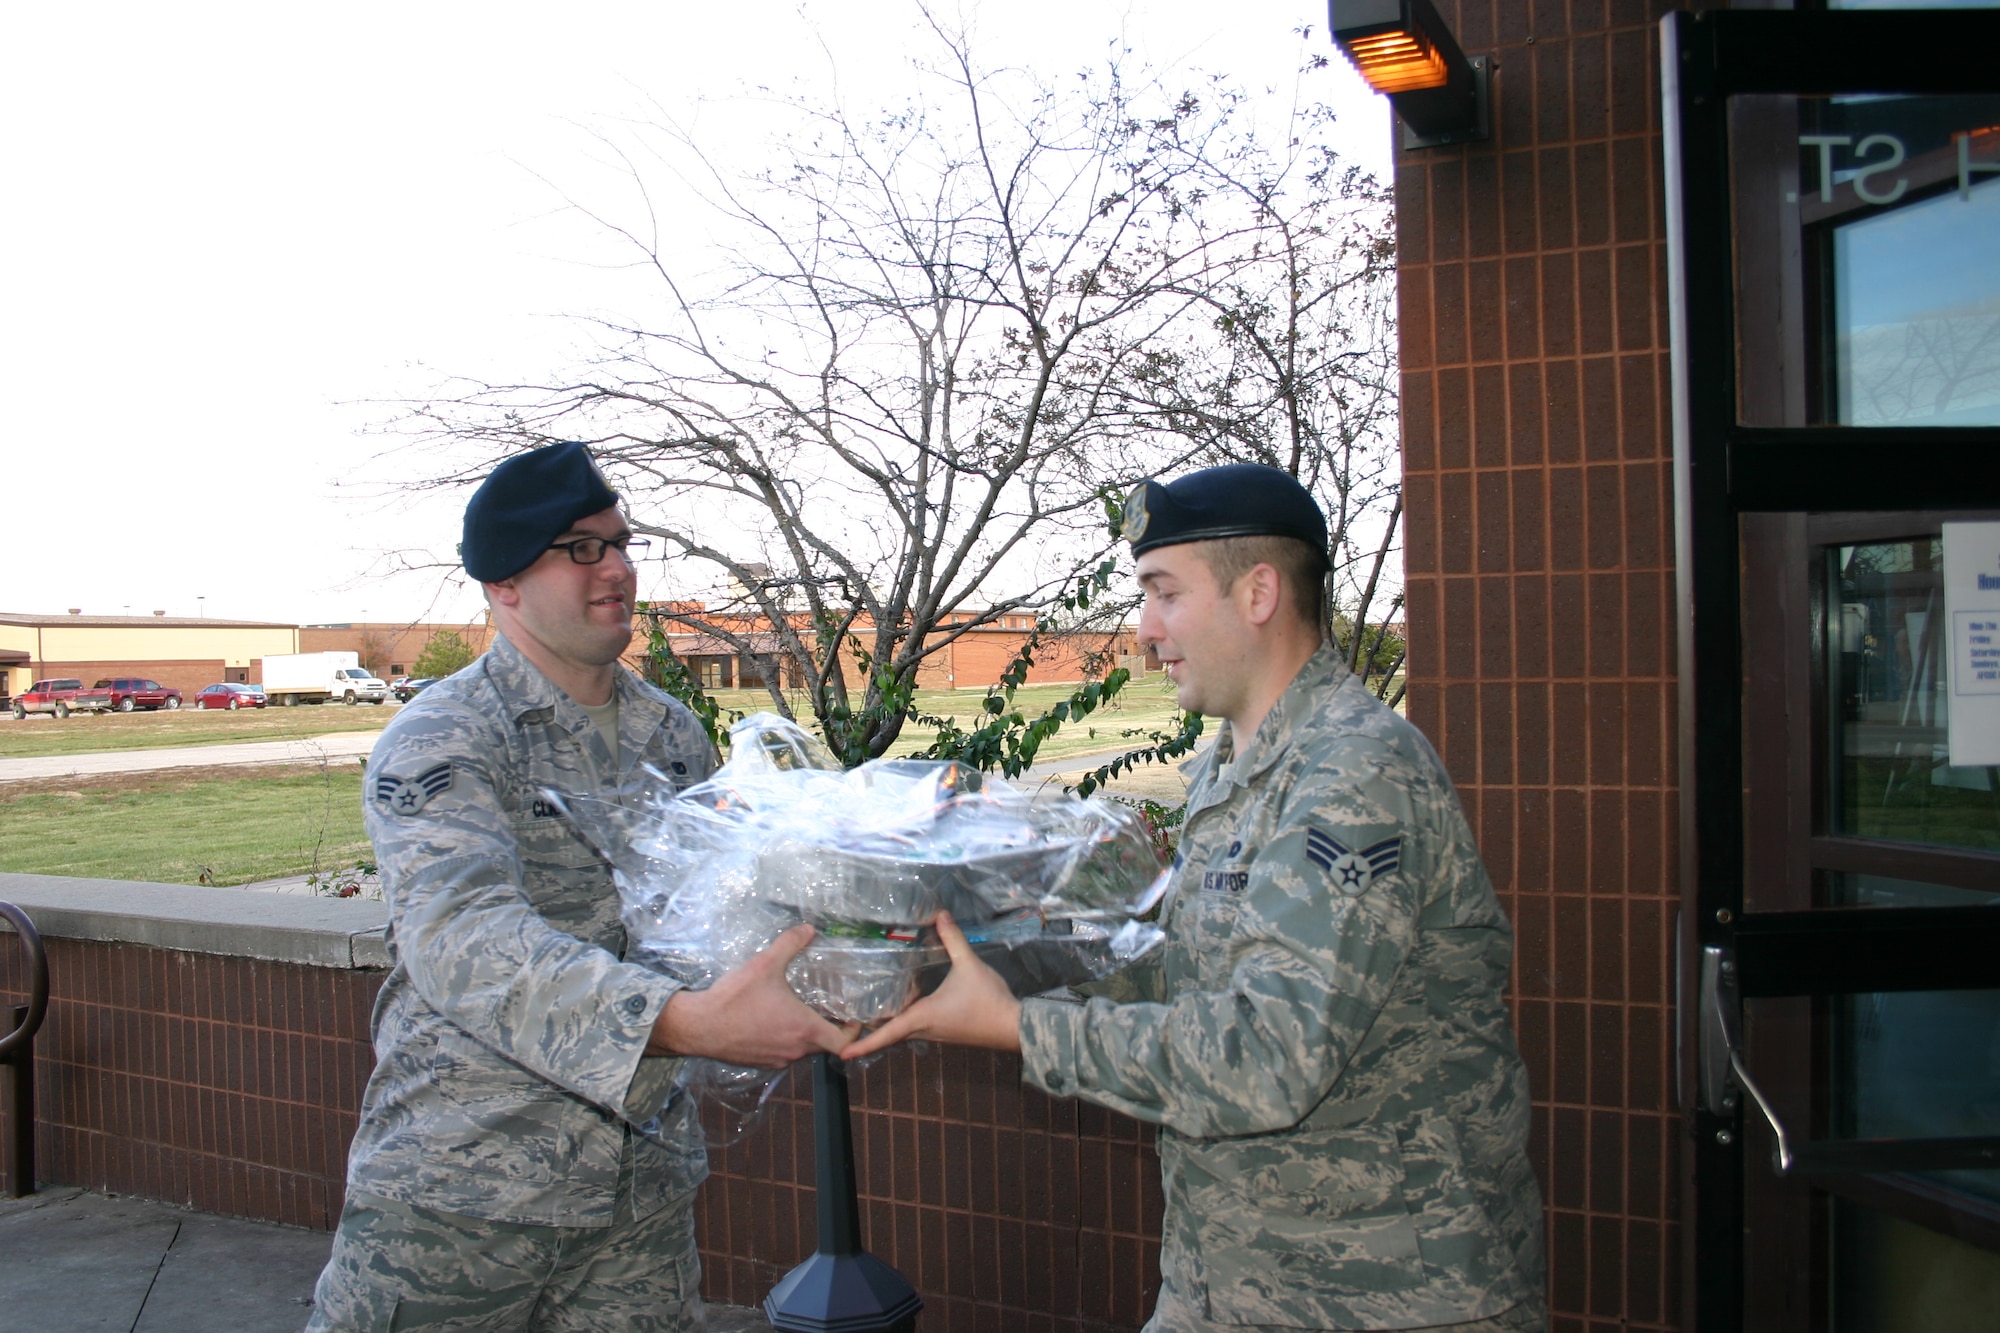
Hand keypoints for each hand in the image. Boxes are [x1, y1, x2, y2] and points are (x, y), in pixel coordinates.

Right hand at [649, 923, 858, 1066]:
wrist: (698, 1027)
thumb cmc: (734, 999)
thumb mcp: (764, 964)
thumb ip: (789, 944)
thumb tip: (809, 929)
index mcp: (804, 1029)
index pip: (843, 1043)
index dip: (853, 1032)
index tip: (852, 1018)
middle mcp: (794, 1051)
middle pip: (824, 1046)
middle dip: (829, 1029)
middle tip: (828, 1009)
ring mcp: (776, 1060)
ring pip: (802, 1051)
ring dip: (805, 1035)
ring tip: (800, 1012)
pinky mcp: (759, 1063)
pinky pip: (782, 1054)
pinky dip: (784, 1041)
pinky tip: (772, 1022)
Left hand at [841, 913, 1020, 1059]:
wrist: (1013, 1026)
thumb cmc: (987, 999)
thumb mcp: (968, 965)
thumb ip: (953, 940)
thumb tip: (939, 915)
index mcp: (922, 1018)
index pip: (886, 1034)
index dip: (863, 1043)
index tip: (842, 1053)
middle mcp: (924, 1030)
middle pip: (890, 1034)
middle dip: (869, 1031)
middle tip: (847, 1023)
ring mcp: (936, 1035)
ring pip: (904, 1031)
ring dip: (888, 1024)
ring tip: (868, 1011)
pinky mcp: (946, 1033)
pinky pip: (918, 1028)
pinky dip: (905, 1020)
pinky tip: (907, 1004)